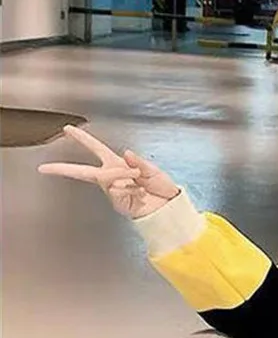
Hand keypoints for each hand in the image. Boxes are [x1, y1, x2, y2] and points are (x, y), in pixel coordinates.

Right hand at [38, 126, 179, 219]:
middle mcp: (113, 177)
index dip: (83, 139)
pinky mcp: (119, 203)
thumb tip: (126, 153)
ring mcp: (114, 191)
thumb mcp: (153, 171)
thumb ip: (139, 162)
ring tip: (139, 178)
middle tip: (47, 168)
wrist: (170, 207)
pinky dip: (131, 188)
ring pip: (107, 178)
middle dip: (65, 169)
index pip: (97, 149)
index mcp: (119, 165)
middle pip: (84, 171)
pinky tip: (141, 192)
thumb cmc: (161, 188)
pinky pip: (118, 190)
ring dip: (123, 175)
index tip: (68, 130)